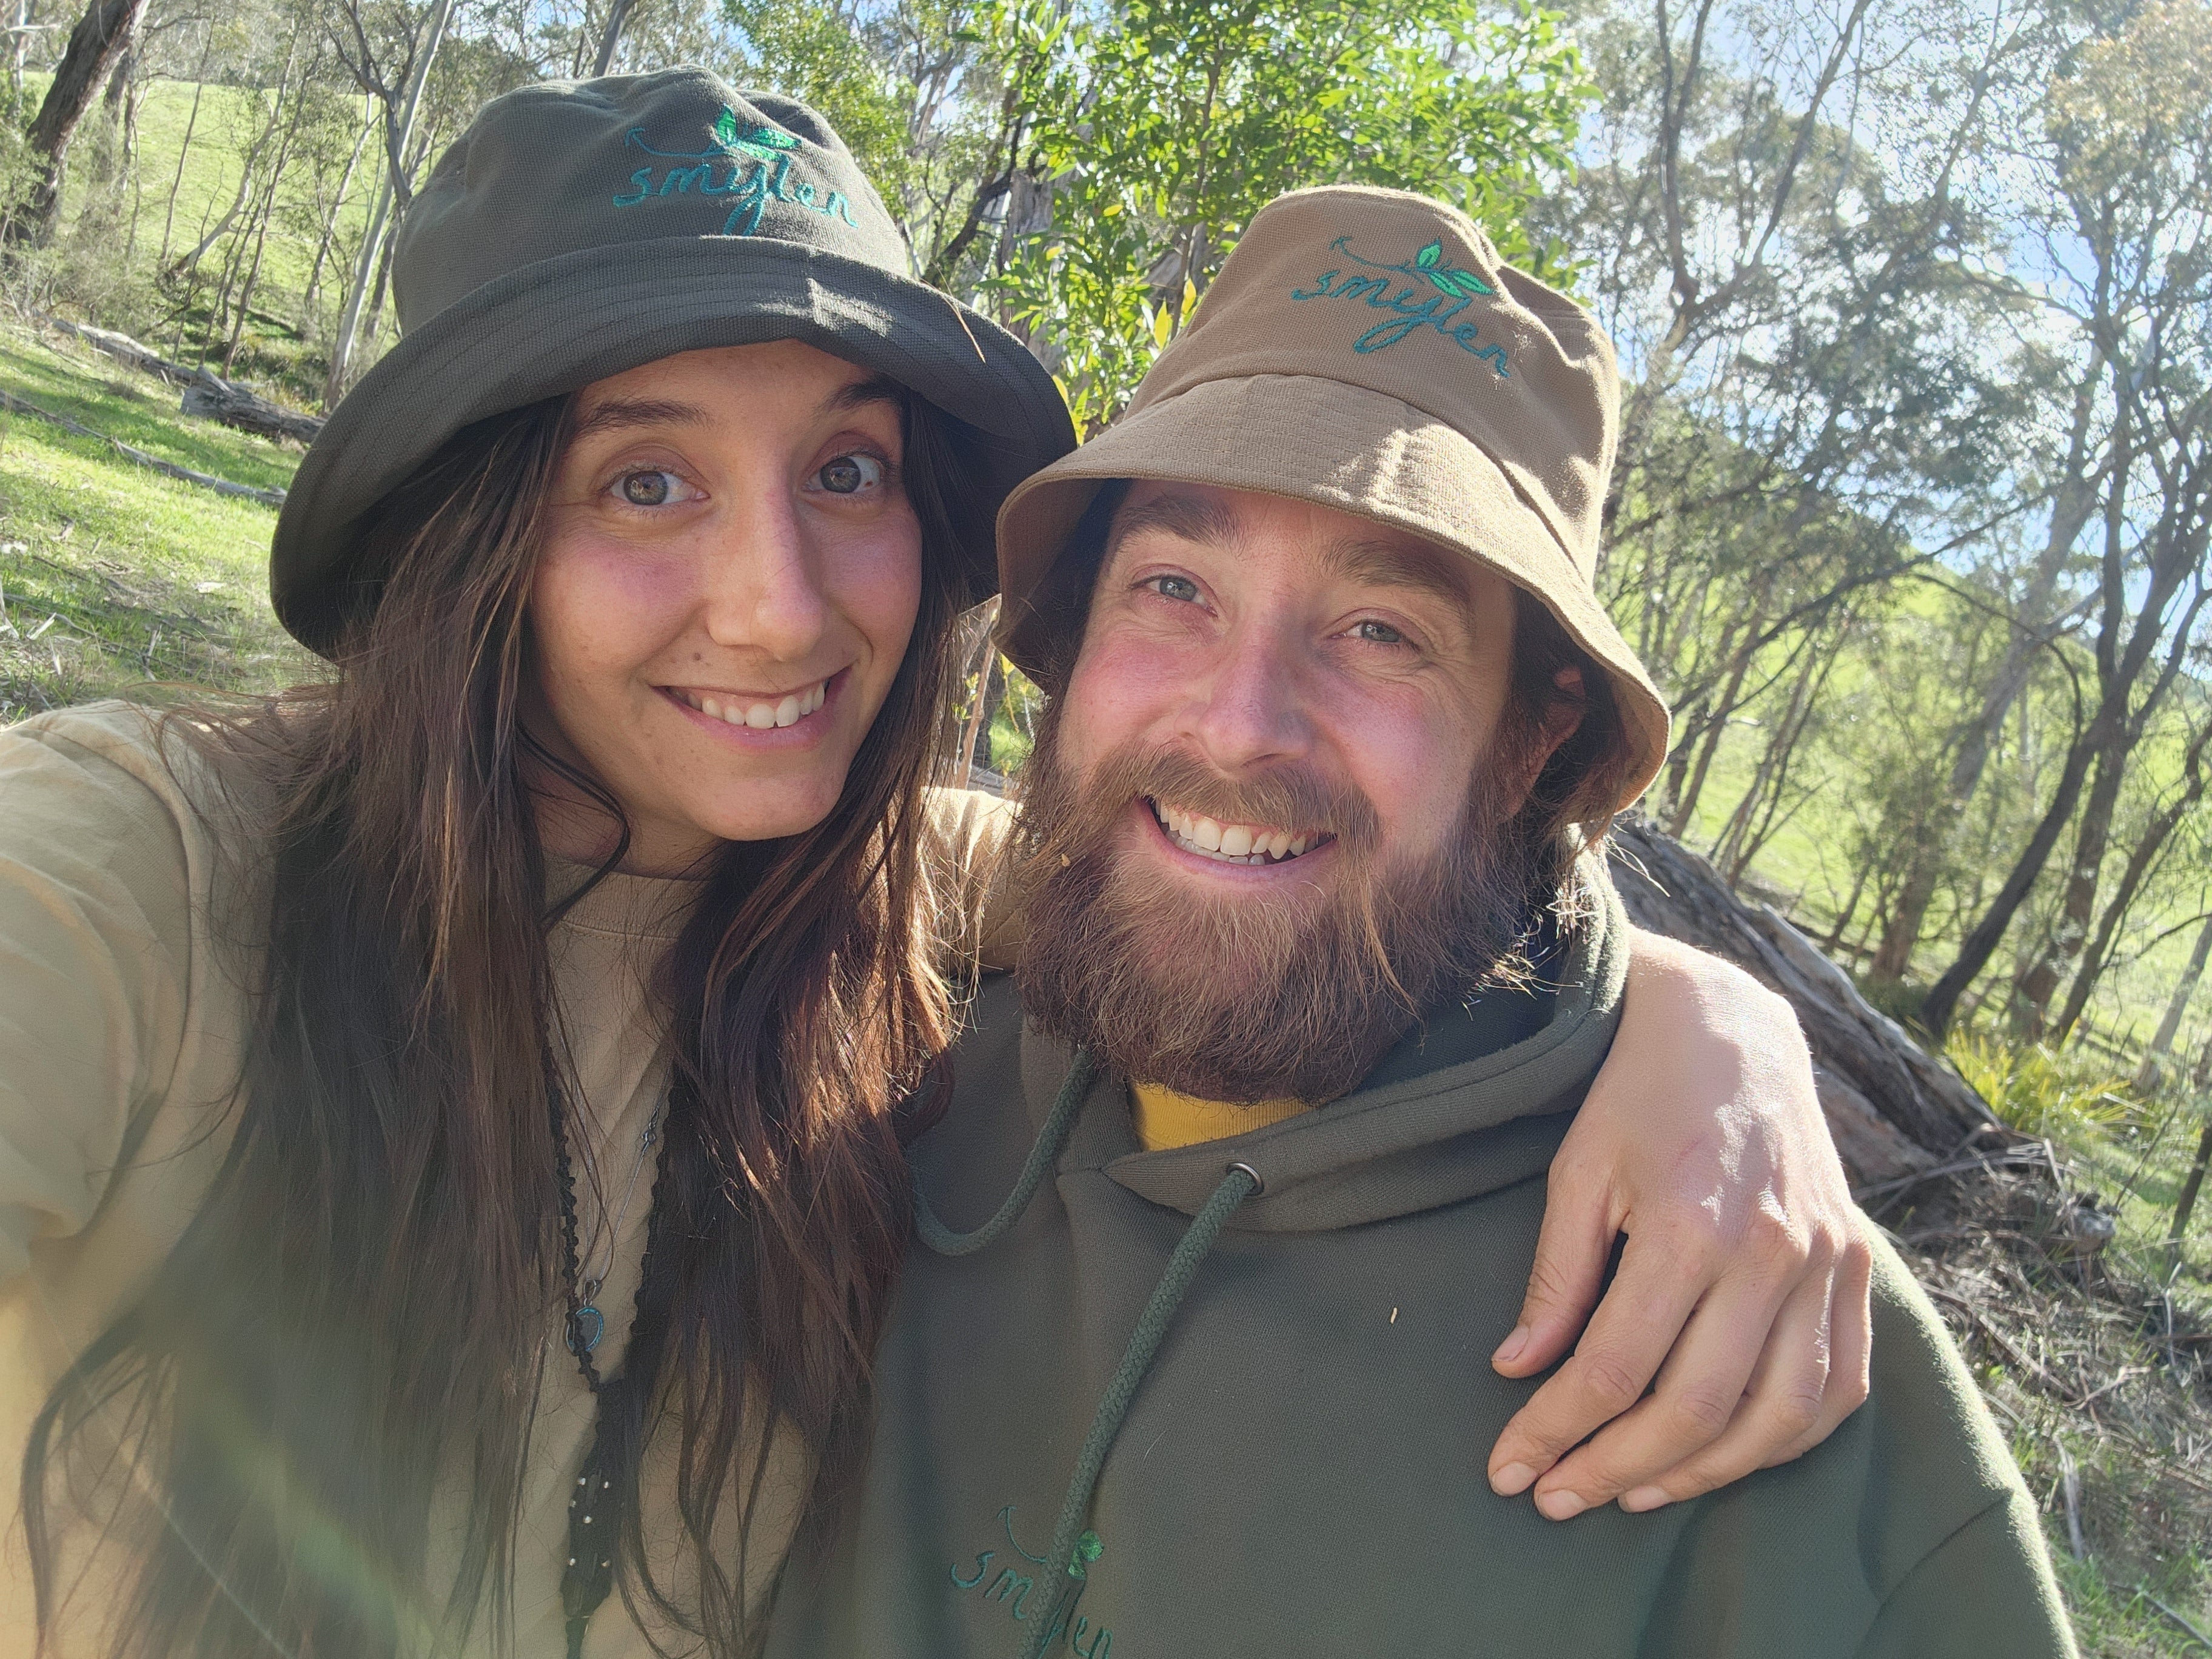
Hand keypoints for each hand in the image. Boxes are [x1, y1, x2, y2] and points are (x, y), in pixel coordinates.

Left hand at [1485, 927, 1871, 1518]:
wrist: (1730, 1025)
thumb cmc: (1635, 1095)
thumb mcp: (1575, 1172)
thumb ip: (1555, 1279)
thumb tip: (1519, 1370)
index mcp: (1689, 1225)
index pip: (1615, 1367)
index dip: (1557, 1429)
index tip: (1511, 1468)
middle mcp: (1771, 1252)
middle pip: (1696, 1408)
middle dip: (1617, 1468)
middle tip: (1559, 1498)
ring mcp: (1825, 1261)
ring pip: (1778, 1417)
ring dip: (1703, 1473)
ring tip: (1632, 1491)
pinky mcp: (1856, 1264)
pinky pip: (1840, 1384)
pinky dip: (1786, 1438)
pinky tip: (1726, 1456)